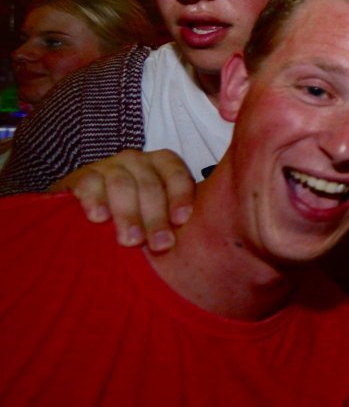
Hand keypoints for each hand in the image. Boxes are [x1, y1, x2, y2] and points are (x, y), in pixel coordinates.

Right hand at [51, 149, 195, 249]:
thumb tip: (208, 241)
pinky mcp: (82, 176)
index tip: (182, 220)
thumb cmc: (138, 214)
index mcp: (163, 165)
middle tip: (160, 246)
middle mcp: (138, 161)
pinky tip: (98, 219)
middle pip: (151, 185)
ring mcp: (109, 166)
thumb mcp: (160, 213)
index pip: (177, 174)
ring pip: (122, 184)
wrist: (91, 208)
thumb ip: (178, 218)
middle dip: (156, 217)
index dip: (181, 196)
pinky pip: (89, 183)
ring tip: (131, 241)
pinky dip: (94, 200)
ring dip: (128, 214)